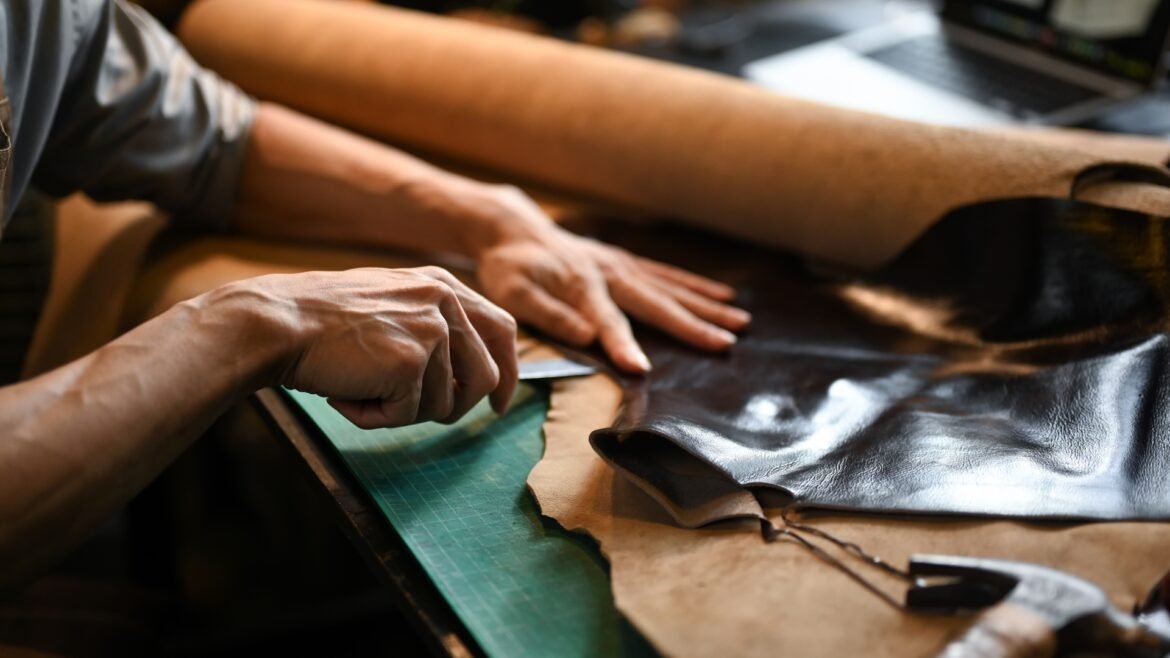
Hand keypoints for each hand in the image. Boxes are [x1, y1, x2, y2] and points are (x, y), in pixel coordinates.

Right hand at [242, 266, 516, 427]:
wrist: (279, 321)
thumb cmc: (321, 321)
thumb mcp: (389, 304)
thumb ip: (430, 326)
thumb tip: (469, 376)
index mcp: (442, 286)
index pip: (501, 329)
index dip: (508, 370)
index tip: (500, 401)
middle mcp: (444, 302)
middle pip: (485, 377)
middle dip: (457, 407)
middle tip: (420, 414)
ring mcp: (432, 331)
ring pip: (444, 404)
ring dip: (401, 411)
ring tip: (359, 388)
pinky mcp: (412, 362)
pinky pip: (408, 415)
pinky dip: (376, 417)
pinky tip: (347, 394)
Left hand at [472, 187, 749, 372]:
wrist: (514, 228)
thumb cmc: (509, 267)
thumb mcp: (512, 293)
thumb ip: (548, 314)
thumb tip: (584, 336)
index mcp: (581, 286)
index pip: (606, 322)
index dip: (623, 347)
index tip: (643, 370)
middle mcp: (610, 273)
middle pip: (656, 303)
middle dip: (692, 325)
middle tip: (726, 344)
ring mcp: (622, 265)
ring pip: (671, 288)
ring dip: (706, 306)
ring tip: (740, 322)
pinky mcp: (627, 261)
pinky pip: (668, 275)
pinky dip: (697, 286)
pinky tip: (723, 296)